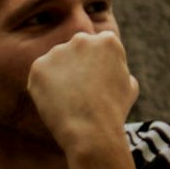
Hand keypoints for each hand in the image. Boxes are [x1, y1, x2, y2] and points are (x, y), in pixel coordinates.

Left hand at [27, 31, 138, 153]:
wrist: (91, 129)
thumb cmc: (114, 110)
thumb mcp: (130, 85)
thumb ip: (118, 69)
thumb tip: (112, 69)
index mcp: (107, 40)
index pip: (99, 45)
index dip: (98, 65)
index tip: (97, 82)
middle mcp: (82, 39)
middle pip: (77, 49)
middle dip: (77, 65)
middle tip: (79, 91)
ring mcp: (58, 51)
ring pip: (57, 62)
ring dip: (60, 75)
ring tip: (67, 100)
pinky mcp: (39, 66)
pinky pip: (40, 75)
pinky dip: (44, 88)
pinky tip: (54, 102)